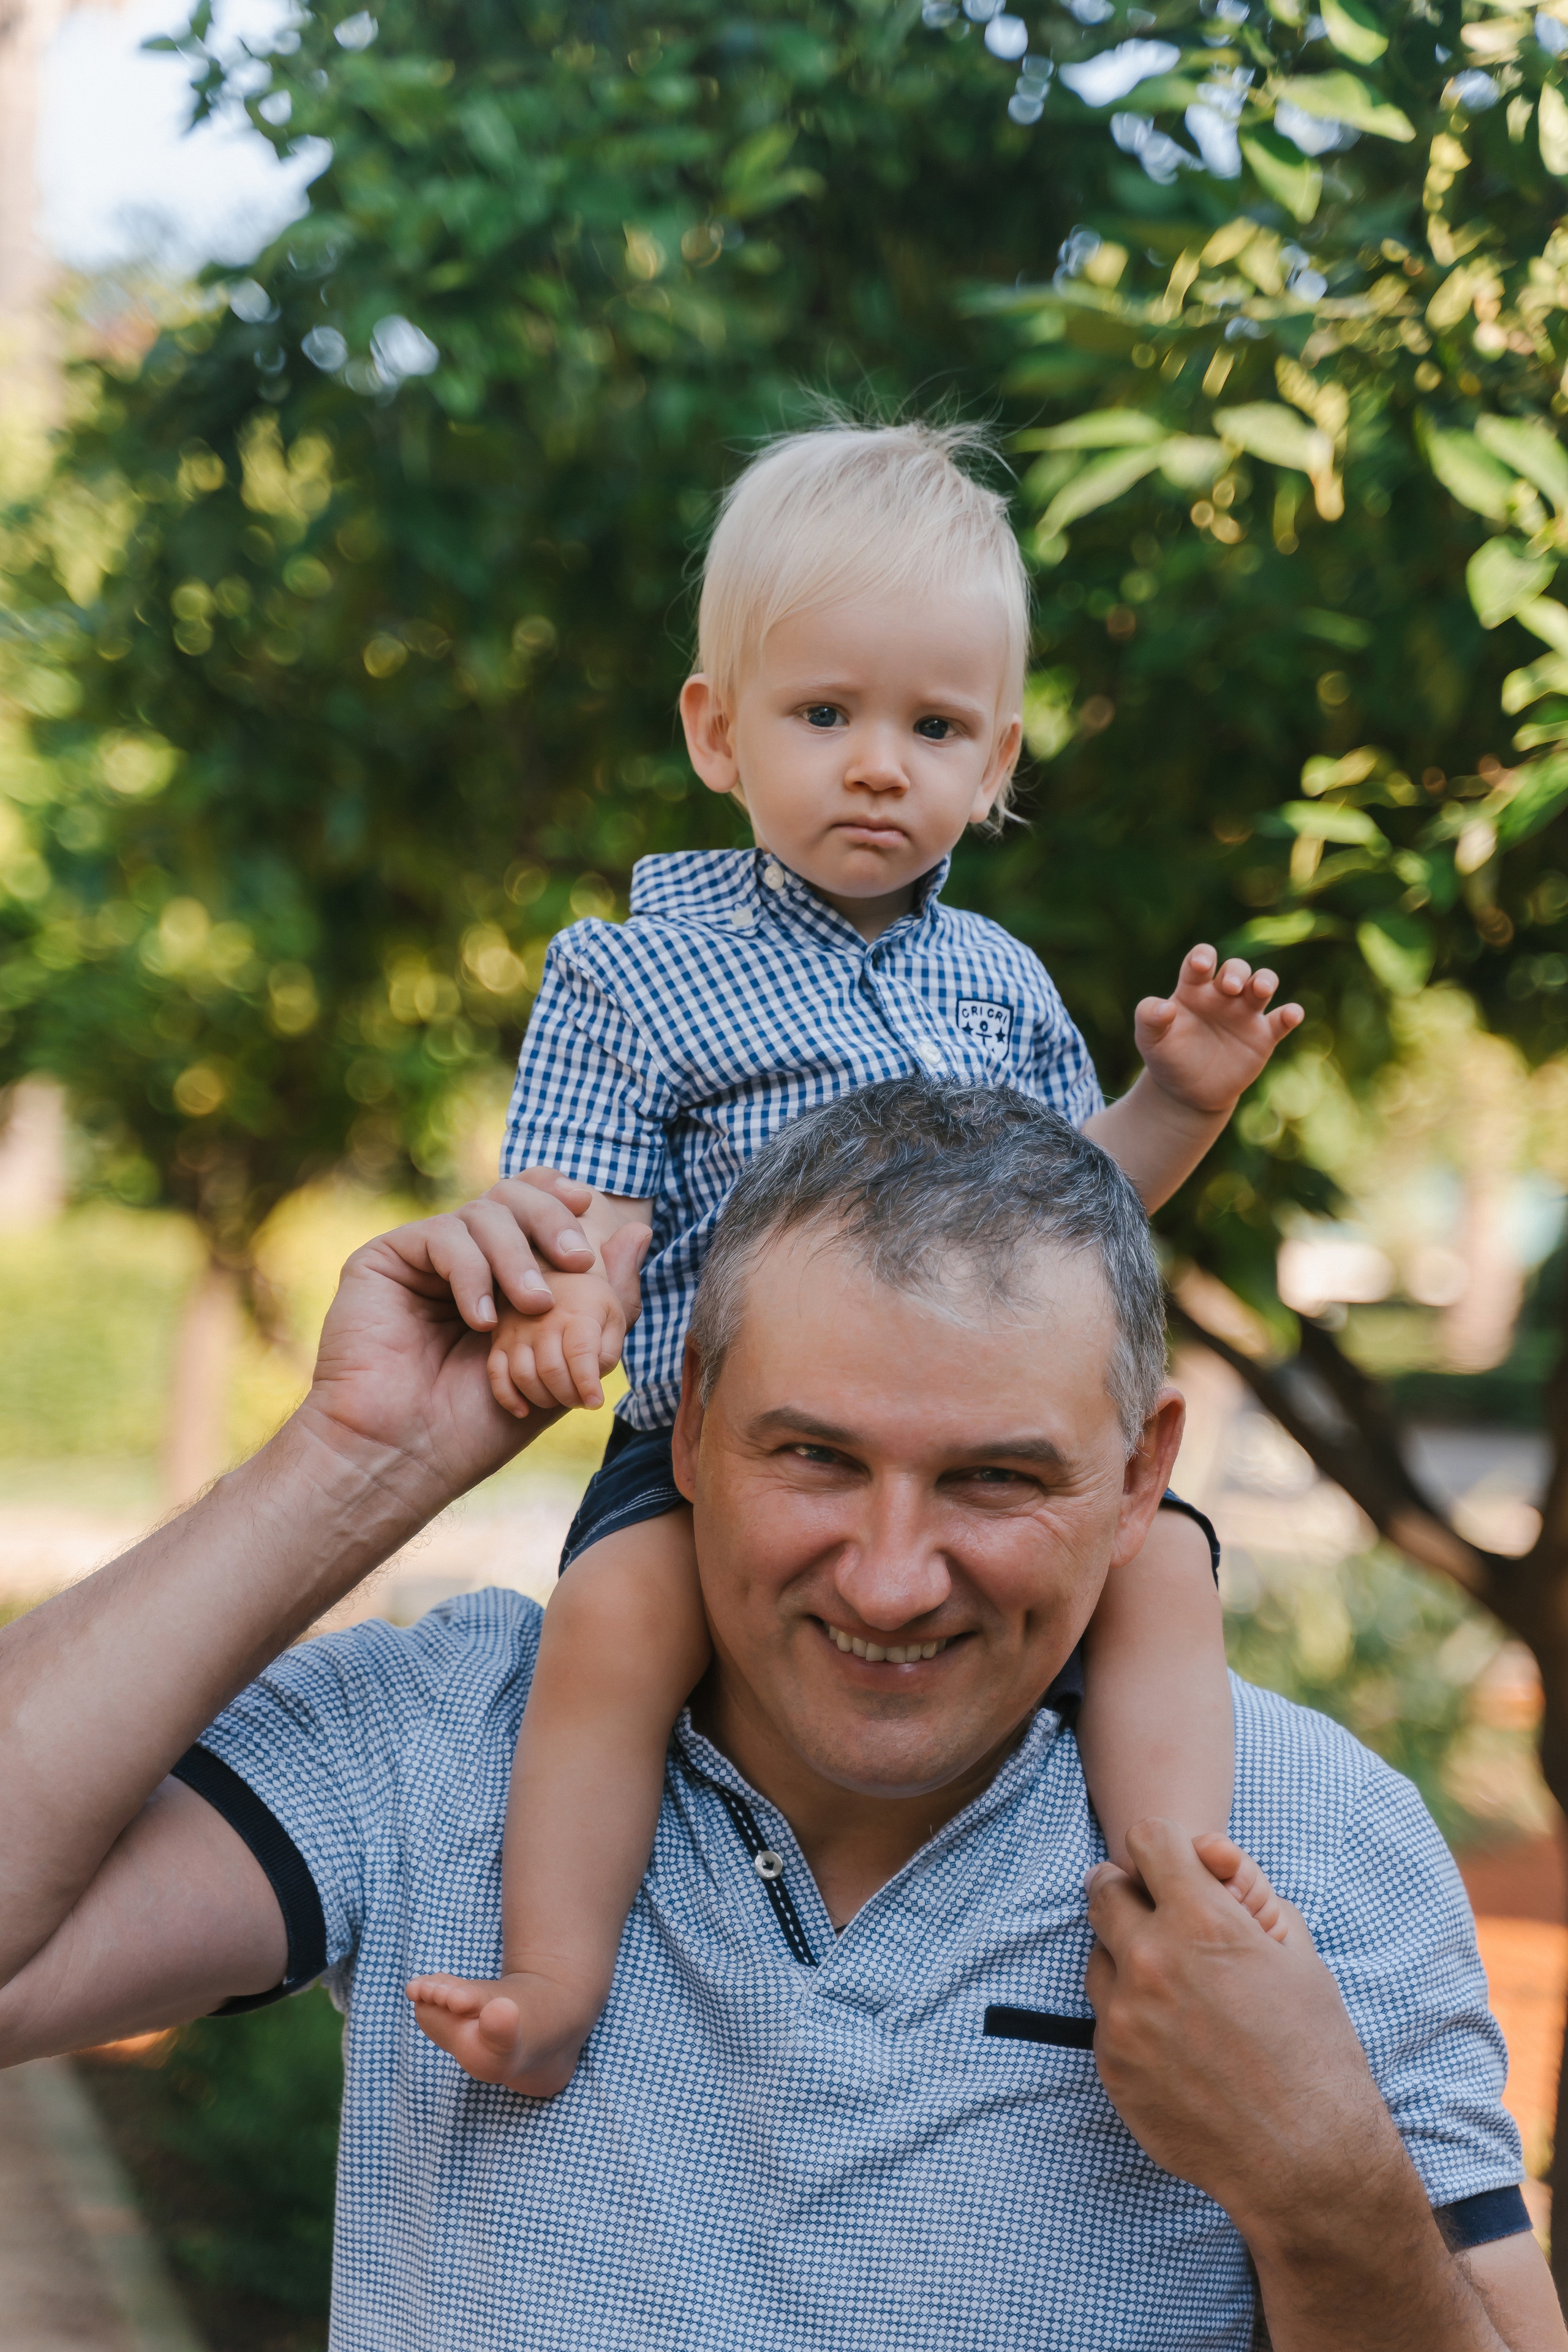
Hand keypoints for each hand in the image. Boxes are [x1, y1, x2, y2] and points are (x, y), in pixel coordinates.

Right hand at [301, 1184, 649, 1510]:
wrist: (405, 1457)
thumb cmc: (478, 1424)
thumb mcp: (562, 1361)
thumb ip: (604, 1300)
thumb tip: (640, 1233)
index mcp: (501, 1274)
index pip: (533, 1206)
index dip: (559, 1196)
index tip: (587, 1206)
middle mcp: (462, 1257)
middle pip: (512, 1195)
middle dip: (551, 1219)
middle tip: (577, 1261)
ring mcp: (422, 1258)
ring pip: (482, 1211)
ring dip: (518, 1256)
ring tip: (534, 1307)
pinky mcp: (384, 1260)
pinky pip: (442, 1236)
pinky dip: (472, 1272)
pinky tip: (482, 1320)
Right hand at [489, 1272, 628, 1414]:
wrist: (554, 1272)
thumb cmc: (590, 1302)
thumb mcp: (613, 1317)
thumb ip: (609, 1351)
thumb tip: (593, 1381)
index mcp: (576, 1314)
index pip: (580, 1356)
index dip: (588, 1386)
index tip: (595, 1403)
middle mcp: (543, 1320)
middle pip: (552, 1372)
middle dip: (569, 1396)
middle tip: (579, 1400)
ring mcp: (517, 1330)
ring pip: (524, 1376)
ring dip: (543, 1398)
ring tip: (559, 1397)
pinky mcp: (498, 1339)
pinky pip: (496, 1374)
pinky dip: (508, 1398)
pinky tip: (523, 1410)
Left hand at [1085, 1819, 1406, 2241]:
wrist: (1307, 2159)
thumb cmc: (1314, 2053)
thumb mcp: (1297, 1954)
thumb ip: (1247, 1893)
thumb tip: (1208, 1858)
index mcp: (1201, 1923)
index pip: (1147, 1839)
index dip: (1165, 1845)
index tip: (1174, 1862)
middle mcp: (1150, 1961)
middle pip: (1103, 1889)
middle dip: (1130, 1890)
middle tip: (1155, 1910)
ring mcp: (1122, 2016)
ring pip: (1099, 1954)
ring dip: (1127, 1956)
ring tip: (1176, 1987)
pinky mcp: (1110, 2064)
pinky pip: (1104, 2016)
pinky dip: (1130, 2015)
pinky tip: (1174, 2040)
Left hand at [1135, 945, 1302, 1117]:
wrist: (1186, 1092)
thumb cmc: (1167, 1057)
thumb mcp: (1149, 1040)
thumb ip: (1149, 1018)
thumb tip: (1165, 1007)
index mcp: (1193, 989)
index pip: (1201, 960)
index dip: (1204, 957)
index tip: (1202, 966)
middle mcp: (1222, 996)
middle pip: (1236, 969)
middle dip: (1236, 972)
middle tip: (1229, 987)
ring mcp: (1244, 1014)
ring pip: (1262, 984)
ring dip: (1265, 980)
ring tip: (1260, 988)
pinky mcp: (1263, 1037)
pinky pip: (1281, 1020)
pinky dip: (1290, 1014)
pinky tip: (1291, 1014)